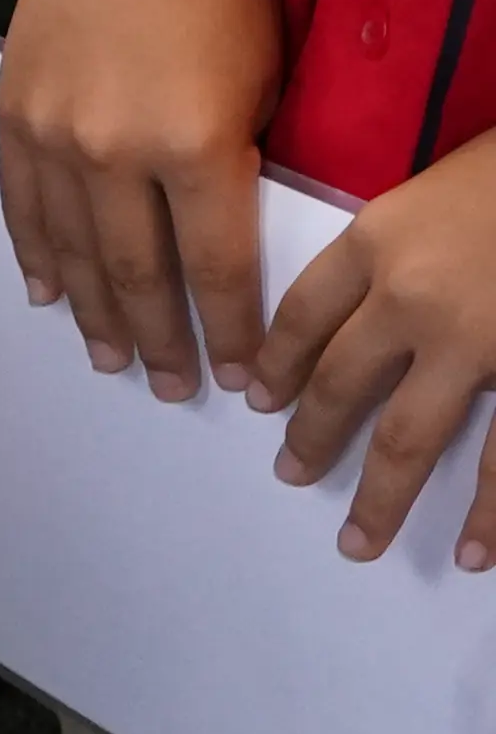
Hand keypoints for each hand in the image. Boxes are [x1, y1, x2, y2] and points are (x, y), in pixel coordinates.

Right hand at [0, 0, 287, 401]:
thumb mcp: (265, 76)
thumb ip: (239, 157)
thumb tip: (219, 227)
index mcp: (195, 145)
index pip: (215, 267)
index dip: (229, 332)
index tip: (243, 378)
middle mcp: (114, 152)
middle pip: (135, 273)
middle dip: (160, 339)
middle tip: (171, 388)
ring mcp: (52, 134)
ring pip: (70, 250)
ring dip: (94, 313)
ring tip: (110, 359)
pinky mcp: (13, 113)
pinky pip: (21, 204)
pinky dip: (35, 254)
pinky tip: (48, 292)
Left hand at [255, 141, 495, 563]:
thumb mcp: (438, 183)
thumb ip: (399, 237)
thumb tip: (374, 290)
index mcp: (376, 241)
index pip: (301, 315)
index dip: (277, 363)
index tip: (259, 400)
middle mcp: (408, 298)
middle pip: (338, 384)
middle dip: (311, 437)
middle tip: (290, 474)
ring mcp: (474, 343)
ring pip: (410, 435)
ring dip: (381, 496)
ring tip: (357, 542)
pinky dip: (489, 511)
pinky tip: (474, 550)